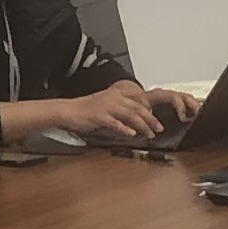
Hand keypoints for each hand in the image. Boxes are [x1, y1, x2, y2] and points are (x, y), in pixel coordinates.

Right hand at [56, 80, 174, 142]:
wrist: (67, 111)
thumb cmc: (85, 111)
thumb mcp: (105, 107)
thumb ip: (119, 112)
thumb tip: (133, 122)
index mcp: (115, 94)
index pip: (138, 100)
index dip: (149, 109)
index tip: (156, 119)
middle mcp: (113, 98)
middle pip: (137, 108)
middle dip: (151, 119)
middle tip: (159, 128)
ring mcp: (106, 106)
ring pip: (130, 115)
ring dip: (142, 125)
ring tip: (150, 134)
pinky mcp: (99, 116)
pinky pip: (115, 123)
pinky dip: (125, 129)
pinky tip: (132, 134)